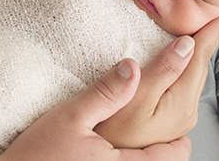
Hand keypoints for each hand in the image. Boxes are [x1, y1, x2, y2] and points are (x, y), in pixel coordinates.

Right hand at [0, 59, 190, 160]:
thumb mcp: (72, 116)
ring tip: (146, 129)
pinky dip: (134, 156)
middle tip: (165, 120)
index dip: (181, 132)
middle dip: (169, 142)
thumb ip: (106, 93)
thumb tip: (134, 67)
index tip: (177, 112)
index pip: (175, 154)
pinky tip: (120, 148)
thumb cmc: (38, 155)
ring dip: (152, 152)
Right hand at [95, 10, 218, 148]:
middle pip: (200, 67)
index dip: (213, 33)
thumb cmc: (113, 130)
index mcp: (182, 102)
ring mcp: (179, 117)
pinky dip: (187, 66)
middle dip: (210, 40)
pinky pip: (183, 84)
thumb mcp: (136, 97)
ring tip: (207, 32)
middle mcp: (187, 111)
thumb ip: (163, 70)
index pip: (201, 58)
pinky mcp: (169, 119)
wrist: (100, 156)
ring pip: (193, 76)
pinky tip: (184, 59)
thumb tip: (187, 44)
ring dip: (200, 53)